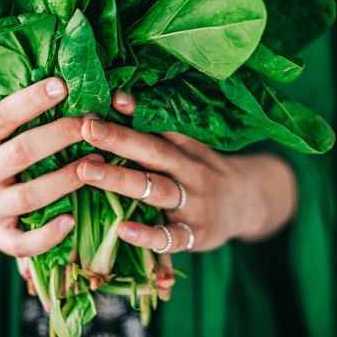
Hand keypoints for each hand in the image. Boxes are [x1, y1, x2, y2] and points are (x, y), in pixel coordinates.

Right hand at [0, 77, 100, 255]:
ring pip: (30, 196)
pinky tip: (71, 221)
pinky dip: (46, 237)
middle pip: (22, 152)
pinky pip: (21, 243)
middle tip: (93, 121)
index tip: (62, 83)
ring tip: (99, 162)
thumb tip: (47, 74)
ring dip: (66, 179)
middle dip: (60, 135)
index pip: (1, 116)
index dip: (31, 100)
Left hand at [75, 92, 297, 252]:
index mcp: (187, 148)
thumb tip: (116, 98)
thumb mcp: (186, 147)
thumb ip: (154, 129)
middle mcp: (191, 172)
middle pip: (154, 152)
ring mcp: (194, 204)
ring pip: (157, 190)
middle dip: (119, 139)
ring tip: (86, 170)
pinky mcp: (196, 236)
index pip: (160, 126)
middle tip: (86, 129)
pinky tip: (122, 230)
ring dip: (121, 179)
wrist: (249, 204)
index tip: (109, 98)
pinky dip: (147, 235)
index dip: (136, 112)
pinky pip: (171, 237)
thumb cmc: (201, 171)